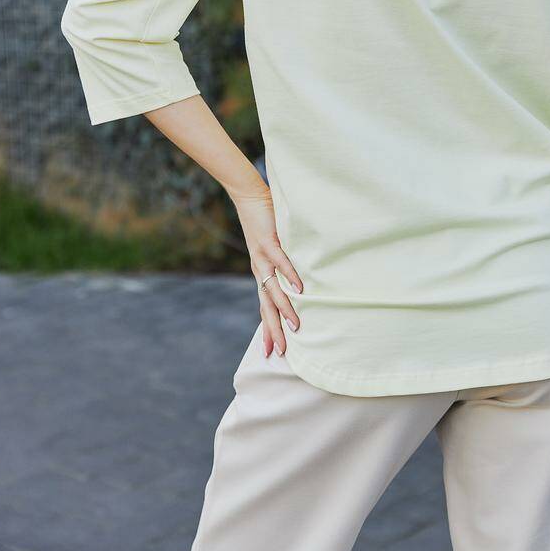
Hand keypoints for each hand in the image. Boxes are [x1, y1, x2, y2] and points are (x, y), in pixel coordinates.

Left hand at [230, 186, 303, 357]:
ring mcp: (262, 257)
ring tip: (295, 326)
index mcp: (260, 273)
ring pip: (272, 289)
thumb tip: (301, 279)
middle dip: (273, 330)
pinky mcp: (268, 242)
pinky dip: (290, 275)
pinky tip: (299, 288)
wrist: (248, 197)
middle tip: (280, 352)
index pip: (263, 306)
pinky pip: (280, 261)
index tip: (270, 352)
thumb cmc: (265, 221)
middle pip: (266, 306)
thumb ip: (283, 263)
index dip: (266, 329)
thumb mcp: (274, 248)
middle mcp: (259, 269)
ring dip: (284, 308)